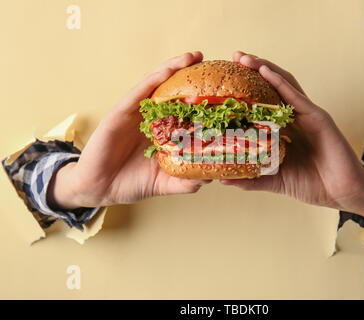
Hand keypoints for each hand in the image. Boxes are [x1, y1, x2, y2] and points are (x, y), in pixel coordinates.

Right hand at [48, 52, 210, 208]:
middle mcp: (149, 118)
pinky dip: (154, 80)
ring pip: (156, 84)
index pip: (183, 109)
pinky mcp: (119, 113)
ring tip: (193, 57)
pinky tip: (167, 70)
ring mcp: (134, 113)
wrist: (99, 189)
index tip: (222, 89)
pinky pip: (138, 92)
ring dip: (174, 68)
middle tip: (211, 63)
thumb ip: (186, 181)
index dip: (201, 98)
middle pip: (172, 91)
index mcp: (162, 131)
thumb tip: (210, 178)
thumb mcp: (165, 183)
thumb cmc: (131, 183)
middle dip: (190, 75)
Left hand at [221, 51, 363, 226]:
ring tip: (245, 59)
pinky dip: (280, 83)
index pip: (263, 103)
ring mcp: (307, 115)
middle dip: (253, 70)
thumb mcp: (274, 180)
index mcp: (285, 130)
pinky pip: (296, 97)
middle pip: (272, 87)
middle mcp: (295, 118)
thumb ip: (251, 178)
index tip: (225, 79)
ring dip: (264, 69)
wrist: (342, 193)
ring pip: (283, 85)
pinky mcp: (318, 118)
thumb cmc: (312, 185)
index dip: (246, 90)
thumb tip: (223, 180)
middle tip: (234, 57)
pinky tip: (265, 72)